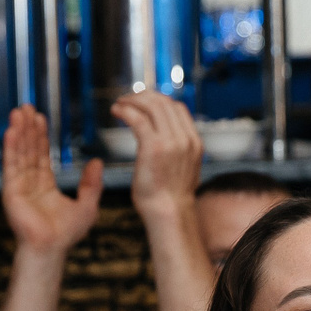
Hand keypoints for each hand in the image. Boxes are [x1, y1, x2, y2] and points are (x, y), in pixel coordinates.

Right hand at [1, 104, 104, 254]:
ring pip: (19, 153)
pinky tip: (11, 131)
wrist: (50, 249)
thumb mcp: (87, 205)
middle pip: (28, 149)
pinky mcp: (10, 191)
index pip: (41, 154)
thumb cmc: (66, 234)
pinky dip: (11, 147)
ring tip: (18, 111)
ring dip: (18, 132)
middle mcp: (29, 183)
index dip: (41, 136)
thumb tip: (97, 162)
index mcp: (44, 186)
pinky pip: (10, 165)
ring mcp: (19, 186)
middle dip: (28, 128)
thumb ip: (92, 184)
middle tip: (26, 106)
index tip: (40, 117)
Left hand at [113, 92, 202, 219]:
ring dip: (132, 100)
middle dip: (143, 96)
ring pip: (152, 106)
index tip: (143, 103)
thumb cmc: (169, 198)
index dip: (158, 101)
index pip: (178, 109)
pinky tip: (117, 111)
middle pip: (164, 102)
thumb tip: (165, 141)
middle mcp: (185, 138)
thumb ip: (176, 152)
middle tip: (127, 99)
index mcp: (194, 142)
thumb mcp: (182, 169)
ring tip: (119, 104)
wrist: (169, 214)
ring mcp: (171, 141)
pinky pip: (138, 119)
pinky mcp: (153, 147)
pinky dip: (126, 110)